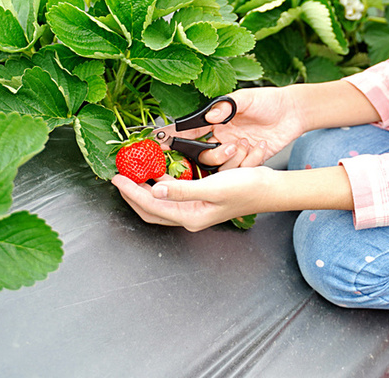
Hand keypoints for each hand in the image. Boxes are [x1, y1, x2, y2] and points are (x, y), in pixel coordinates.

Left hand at [111, 169, 270, 231]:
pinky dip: (162, 184)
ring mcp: (196, 209)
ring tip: (135, 173)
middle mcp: (190, 216)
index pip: (151, 205)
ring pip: (161, 203)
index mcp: (190, 216)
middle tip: (120, 178)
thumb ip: (182, 190)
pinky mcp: (202, 200)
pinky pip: (174, 194)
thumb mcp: (212, 187)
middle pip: (151, 209)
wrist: (270, 189)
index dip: (132, 191)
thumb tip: (155, 189)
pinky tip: (161, 171)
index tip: (118, 177)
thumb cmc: (247, 189)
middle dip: (133, 195)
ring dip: (146, 189)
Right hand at [185, 87, 307, 170]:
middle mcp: (223, 137)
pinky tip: (261, 145)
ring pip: (221, 166)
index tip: (166, 142)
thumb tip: (210, 116)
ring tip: (246, 142)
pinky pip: (242, 169)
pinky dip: (251, 160)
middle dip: (212, 154)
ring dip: (232, 158)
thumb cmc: (269, 100)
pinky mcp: (250, 160)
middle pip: (204, 155)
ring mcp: (236, 150)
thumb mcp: (247, 98)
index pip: (192, 131)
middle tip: (228, 146)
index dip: (178, 138)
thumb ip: (227, 106)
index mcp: (217, 121)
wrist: (293, 111)